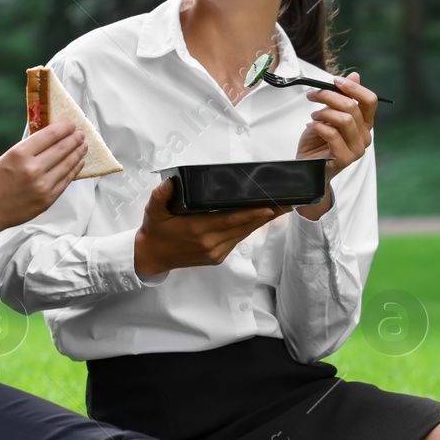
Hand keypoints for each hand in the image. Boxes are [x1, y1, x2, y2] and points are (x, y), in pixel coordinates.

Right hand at [0, 120, 85, 249]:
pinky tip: (78, 163)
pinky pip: (65, 181)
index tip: (70, 124)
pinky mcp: (47, 199)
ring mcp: (42, 185)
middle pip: (62, 149)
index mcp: (20, 154)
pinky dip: (74, 170)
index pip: (49, 135)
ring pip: (67, 165)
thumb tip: (49, 138)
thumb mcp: (6, 157)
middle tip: (80, 134)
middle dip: (74, 139)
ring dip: (77, 153)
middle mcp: (33, 169)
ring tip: (83, 146)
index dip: (63, 128)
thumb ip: (28, 148)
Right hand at [132, 178, 288, 279]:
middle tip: (288, 202)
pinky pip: (237, 239)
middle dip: (267, 214)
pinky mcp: (217, 257)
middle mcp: (210, 243)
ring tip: (281, 207)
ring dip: (262, 221)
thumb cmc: (155, 231)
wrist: (151, 257)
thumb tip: (170, 182)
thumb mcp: (153, 211)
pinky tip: (261, 217)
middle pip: (244, 227)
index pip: (229, 220)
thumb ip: (161, 195)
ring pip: (244, 234)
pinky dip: (249, 227)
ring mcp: (215, 252)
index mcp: (196, 230)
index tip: (269, 207)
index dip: (250, 214)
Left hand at [294, 71, 377, 182]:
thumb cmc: (319, 140)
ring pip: (344, 120)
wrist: (307, 167)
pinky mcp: (345, 159)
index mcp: (364, 123)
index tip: (335, 80)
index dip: (354, 87)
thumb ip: (342, 97)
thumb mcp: (329, 114)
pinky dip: (318, 126)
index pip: (370, 100)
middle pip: (352, 107)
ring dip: (324, 113)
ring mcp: (357, 149)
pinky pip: (332, 134)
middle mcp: (365, 136)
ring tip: (313, 116)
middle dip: (329, 96)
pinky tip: (311, 127)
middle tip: (313, 95)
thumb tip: (355, 75)